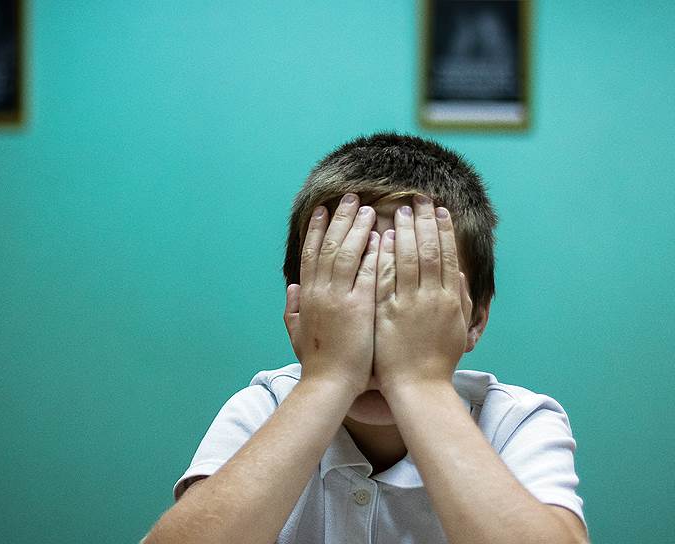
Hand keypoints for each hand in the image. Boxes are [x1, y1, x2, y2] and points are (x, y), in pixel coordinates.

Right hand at [283, 194, 379, 396]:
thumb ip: (292, 310)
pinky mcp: (359, 308)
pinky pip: (367, 273)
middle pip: (328, 245)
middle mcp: (319, 292)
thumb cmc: (317, 364)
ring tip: (366, 207)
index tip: (322, 209)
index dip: (315, 229)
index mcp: (306, 296)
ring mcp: (338, 298)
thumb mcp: (296, 334)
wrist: (329, 385)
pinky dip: (373, 253)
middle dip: (338, 218)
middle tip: (349, 196)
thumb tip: (292, 288)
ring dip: (355, 228)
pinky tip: (382, 235)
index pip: (310, 253)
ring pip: (346, 253)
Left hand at [373, 195, 470, 393]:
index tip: (439, 210)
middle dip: (425, 222)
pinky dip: (387, 256)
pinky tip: (385, 237)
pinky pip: (388, 278)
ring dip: (406, 231)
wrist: (420, 388)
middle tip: (418, 198)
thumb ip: (462, 300)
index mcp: (452, 300)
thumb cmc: (439, 361)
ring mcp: (411, 304)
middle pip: (430, 250)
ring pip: (409, 259)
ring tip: (400, 209)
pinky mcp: (389, 313)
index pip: (449, 256)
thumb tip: (462, 274)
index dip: (444, 230)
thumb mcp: (459, 329)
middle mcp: (434, 298)